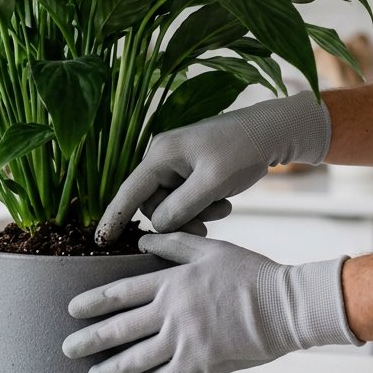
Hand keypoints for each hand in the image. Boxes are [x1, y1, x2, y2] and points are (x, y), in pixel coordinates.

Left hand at [62, 232, 358, 372]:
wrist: (286, 306)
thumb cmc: (250, 273)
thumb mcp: (210, 249)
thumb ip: (173, 244)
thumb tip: (142, 239)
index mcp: (171, 282)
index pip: (120, 293)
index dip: (93, 302)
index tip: (71, 310)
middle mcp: (171, 312)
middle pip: (120, 328)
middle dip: (89, 340)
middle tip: (66, 349)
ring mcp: (185, 340)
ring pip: (137, 358)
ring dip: (111, 369)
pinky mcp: (202, 363)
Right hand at [95, 92, 330, 242]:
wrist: (272, 132)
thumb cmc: (242, 150)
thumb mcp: (212, 182)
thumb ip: (181, 207)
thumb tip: (157, 226)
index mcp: (161, 155)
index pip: (129, 192)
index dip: (114, 217)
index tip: (100, 240)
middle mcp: (162, 158)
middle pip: (153, 204)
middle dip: (176, 219)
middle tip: (205, 225)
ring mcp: (176, 165)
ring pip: (171, 206)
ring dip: (194, 213)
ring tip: (221, 207)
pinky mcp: (190, 171)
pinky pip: (185, 200)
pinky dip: (203, 206)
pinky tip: (223, 200)